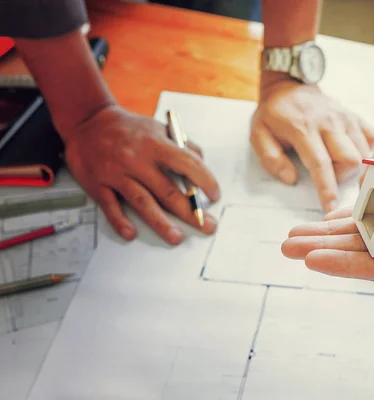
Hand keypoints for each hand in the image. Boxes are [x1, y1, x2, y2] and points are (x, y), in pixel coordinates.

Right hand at [62, 105, 220, 244]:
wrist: (88, 122)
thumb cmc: (128, 128)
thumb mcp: (158, 127)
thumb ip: (182, 143)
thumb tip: (201, 162)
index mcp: (155, 144)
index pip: (187, 163)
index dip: (204, 180)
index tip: (215, 195)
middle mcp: (137, 160)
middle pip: (167, 190)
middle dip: (190, 211)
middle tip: (207, 226)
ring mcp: (116, 173)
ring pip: (142, 202)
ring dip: (160, 222)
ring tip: (176, 237)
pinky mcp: (98, 183)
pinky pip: (110, 205)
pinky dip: (119, 221)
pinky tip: (131, 234)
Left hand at [251, 76, 373, 211]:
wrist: (288, 84)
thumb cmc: (273, 114)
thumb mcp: (259, 135)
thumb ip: (272, 159)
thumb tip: (291, 179)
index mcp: (303, 129)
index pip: (320, 163)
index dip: (327, 188)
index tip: (331, 207)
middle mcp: (328, 122)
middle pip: (351, 159)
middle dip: (342, 176)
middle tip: (328, 175)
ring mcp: (344, 117)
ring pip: (363, 151)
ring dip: (353, 165)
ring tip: (336, 163)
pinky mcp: (354, 115)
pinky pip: (372, 137)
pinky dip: (366, 148)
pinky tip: (350, 149)